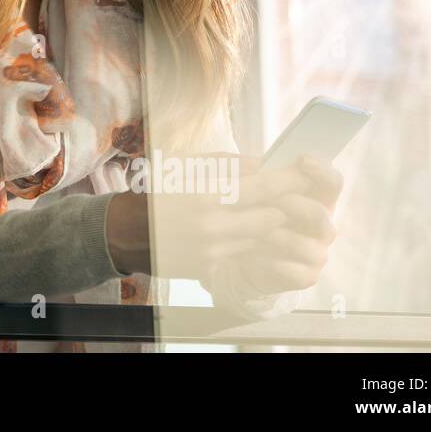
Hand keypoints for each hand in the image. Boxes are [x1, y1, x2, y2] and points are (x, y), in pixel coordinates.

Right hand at [106, 154, 319, 281]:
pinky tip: (243, 231)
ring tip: (270, 212)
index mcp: (205, 193)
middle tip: (295, 196)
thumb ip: (225, 163)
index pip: (262, 188)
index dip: (288, 181)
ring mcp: (211, 251)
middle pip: (269, 217)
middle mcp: (211, 225)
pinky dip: (246, 242)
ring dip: (267, 226)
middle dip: (284, 206)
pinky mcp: (209, 269)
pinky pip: (240, 254)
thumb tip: (261, 163)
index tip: (304, 174)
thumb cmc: (158, 193)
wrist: (126, 233)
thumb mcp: (185, 167)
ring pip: (259, 238)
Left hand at [224, 155, 342, 294]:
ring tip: (243, 229)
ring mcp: (318, 253)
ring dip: (269, 234)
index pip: (332, 182)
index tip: (302, 161)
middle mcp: (324, 226)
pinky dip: (263, 259)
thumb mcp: (257, 193)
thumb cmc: (255, 216)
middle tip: (263, 198)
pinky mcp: (307, 276)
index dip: (322, 171)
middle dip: (288, 204)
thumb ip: (265, 178)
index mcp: (318, 200)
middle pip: (318, 213)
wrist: (247, 259)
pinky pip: (288, 268)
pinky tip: (244, 252)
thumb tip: (258, 165)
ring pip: (299, 242)